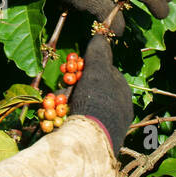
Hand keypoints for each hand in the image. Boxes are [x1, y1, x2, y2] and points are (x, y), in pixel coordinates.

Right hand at [68, 35, 131, 149]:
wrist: (89, 140)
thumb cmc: (98, 102)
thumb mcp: (99, 71)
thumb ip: (99, 53)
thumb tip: (101, 36)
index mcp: (121, 92)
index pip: (103, 73)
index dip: (86, 68)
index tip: (73, 68)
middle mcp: (114, 109)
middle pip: (87, 89)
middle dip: (72, 87)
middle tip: (66, 89)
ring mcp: (100, 125)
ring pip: (77, 105)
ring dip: (64, 102)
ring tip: (58, 104)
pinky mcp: (86, 138)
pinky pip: (70, 121)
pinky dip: (60, 117)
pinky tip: (54, 117)